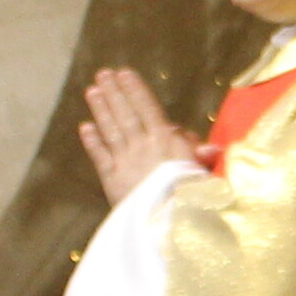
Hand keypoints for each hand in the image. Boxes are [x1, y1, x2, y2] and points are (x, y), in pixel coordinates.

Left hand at [77, 67, 201, 196]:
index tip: (124, 73)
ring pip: (111, 130)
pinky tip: (85, 127)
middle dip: (114, 93)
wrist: (168, 222)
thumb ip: (200, 157)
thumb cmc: (193, 199)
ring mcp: (125, 162)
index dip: (135, 90)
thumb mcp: (203, 173)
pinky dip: (92, 142)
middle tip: (103, 73)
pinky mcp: (112, 180)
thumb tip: (210, 146)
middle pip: (126, 115)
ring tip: (92, 90)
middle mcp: (143, 146)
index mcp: (166, 141)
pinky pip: (100, 157)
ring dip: (101, 110)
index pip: (148, 108)